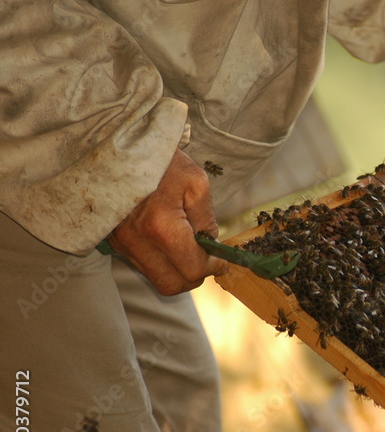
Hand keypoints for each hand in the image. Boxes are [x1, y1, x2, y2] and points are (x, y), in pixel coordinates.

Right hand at [107, 149, 227, 294]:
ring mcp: (122, 244)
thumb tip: (212, 247)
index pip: (193, 269)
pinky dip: (162, 263)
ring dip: (178, 271)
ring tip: (188, 246)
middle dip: (195, 276)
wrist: (121, 146)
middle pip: (172, 285)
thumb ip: (207, 220)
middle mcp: (137, 241)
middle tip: (206, 259)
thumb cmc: (163, 161)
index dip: (213, 268)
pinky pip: (144, 266)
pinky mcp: (115, 242)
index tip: (222, 261)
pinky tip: (170, 242)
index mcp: (161, 226)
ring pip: (157, 279)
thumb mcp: (197, 183)